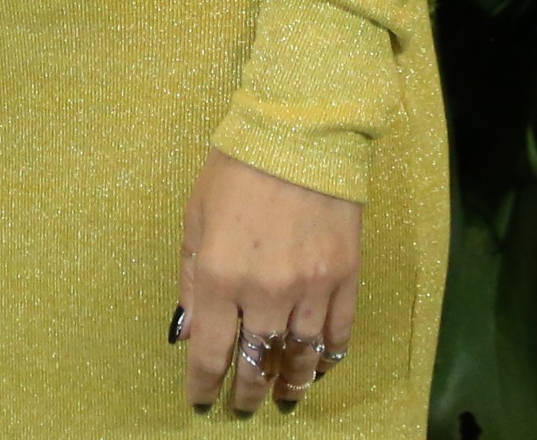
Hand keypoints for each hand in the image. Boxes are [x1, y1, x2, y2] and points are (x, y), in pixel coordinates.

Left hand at [178, 149, 360, 415]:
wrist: (300, 132)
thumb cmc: (236, 169)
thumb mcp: (195, 218)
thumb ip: (192, 279)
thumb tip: (191, 330)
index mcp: (222, 275)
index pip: (211, 352)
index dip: (204, 383)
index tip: (201, 399)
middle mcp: (267, 291)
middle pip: (257, 363)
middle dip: (247, 390)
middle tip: (243, 404)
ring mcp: (311, 287)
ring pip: (301, 356)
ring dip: (290, 382)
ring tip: (283, 396)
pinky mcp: (345, 277)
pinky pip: (338, 333)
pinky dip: (327, 357)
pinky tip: (317, 365)